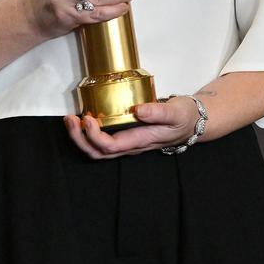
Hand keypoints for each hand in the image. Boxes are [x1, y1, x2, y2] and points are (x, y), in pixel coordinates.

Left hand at [64, 96, 199, 158]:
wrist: (192, 122)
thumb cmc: (183, 117)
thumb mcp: (175, 111)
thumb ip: (158, 112)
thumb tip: (139, 110)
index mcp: (141, 140)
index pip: (111, 145)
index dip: (94, 135)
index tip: (87, 118)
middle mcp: (131, 145)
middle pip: (98, 153)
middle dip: (79, 139)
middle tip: (70, 119)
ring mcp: (127, 143)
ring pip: (98, 150)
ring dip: (80, 138)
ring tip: (71, 120)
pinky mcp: (126, 137)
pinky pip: (102, 142)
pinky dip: (88, 134)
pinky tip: (84, 119)